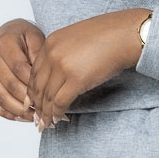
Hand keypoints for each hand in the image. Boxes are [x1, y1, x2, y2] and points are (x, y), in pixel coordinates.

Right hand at [0, 18, 44, 121]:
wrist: (7, 34)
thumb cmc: (23, 37)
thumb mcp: (35, 37)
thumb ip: (39, 53)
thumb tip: (42, 77)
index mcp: (4, 45)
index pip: (18, 68)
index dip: (32, 84)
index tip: (47, 95)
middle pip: (10, 86)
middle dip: (28, 101)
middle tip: (45, 110)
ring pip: (1, 98)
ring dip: (19, 111)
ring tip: (36, 117)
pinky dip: (7, 114)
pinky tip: (22, 117)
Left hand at [29, 11, 150, 127]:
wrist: (124, 35)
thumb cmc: (108, 36)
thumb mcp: (76, 40)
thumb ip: (64, 54)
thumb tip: (61, 74)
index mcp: (50, 42)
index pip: (34, 72)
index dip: (34, 90)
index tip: (35, 101)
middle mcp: (52, 54)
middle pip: (37, 86)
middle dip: (37, 105)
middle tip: (38, 117)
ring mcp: (62, 66)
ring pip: (47, 96)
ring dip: (46, 112)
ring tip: (46, 122)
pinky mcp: (75, 79)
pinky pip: (60, 101)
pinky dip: (57, 113)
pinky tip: (57, 118)